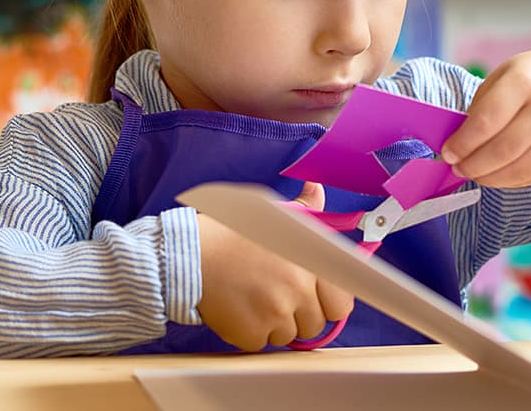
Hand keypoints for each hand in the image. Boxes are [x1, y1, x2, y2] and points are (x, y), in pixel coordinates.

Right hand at [195, 182, 353, 350]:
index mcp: (309, 261)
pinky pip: (262, 343)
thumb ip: (305, 207)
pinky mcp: (252, 333)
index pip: (341, 303)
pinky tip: (239, 308)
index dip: (328, 303)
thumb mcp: (273, 212)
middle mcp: (297, 288)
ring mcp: (275, 314)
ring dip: (275, 324)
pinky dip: (251, 332)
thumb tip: (317, 188)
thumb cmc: (231, 233)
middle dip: (300, 314)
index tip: (314, 297)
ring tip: (254, 297)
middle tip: (276, 295)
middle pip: (315, 323)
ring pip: (289, 336)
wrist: (189, 254)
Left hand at [440, 47, 530, 188]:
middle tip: (458, 168)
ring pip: (520, 169)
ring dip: (490, 178)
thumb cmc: (530, 78)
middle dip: (474, 165)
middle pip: (504, 149)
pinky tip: (496, 176)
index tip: (448, 153)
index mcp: (524, 82)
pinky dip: (510, 181)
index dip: (463, 142)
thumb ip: (480, 109)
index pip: (487, 121)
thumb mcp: (501, 78)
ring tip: (474, 174)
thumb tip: (458, 147)